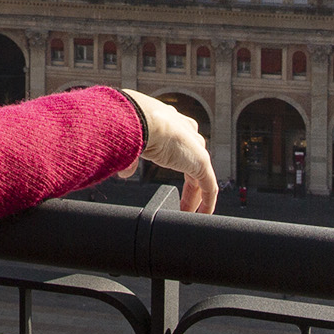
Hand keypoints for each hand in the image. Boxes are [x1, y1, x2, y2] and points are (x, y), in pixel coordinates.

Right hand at [121, 91, 217, 213]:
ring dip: (195, 196)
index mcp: (170, 122)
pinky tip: (203, 215)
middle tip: (183, 202)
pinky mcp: (201, 163)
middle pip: (192, 160)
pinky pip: (208, 187)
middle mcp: (186, 132)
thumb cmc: (131, 124)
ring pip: (201, 176)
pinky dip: (207, 202)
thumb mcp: (130, 142)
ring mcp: (195, 148)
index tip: (171, 175)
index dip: (176, 159)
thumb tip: (125, 173)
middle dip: (189, 182)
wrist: (141, 118)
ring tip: (188, 213)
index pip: (179, 142)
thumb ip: (130, 158)